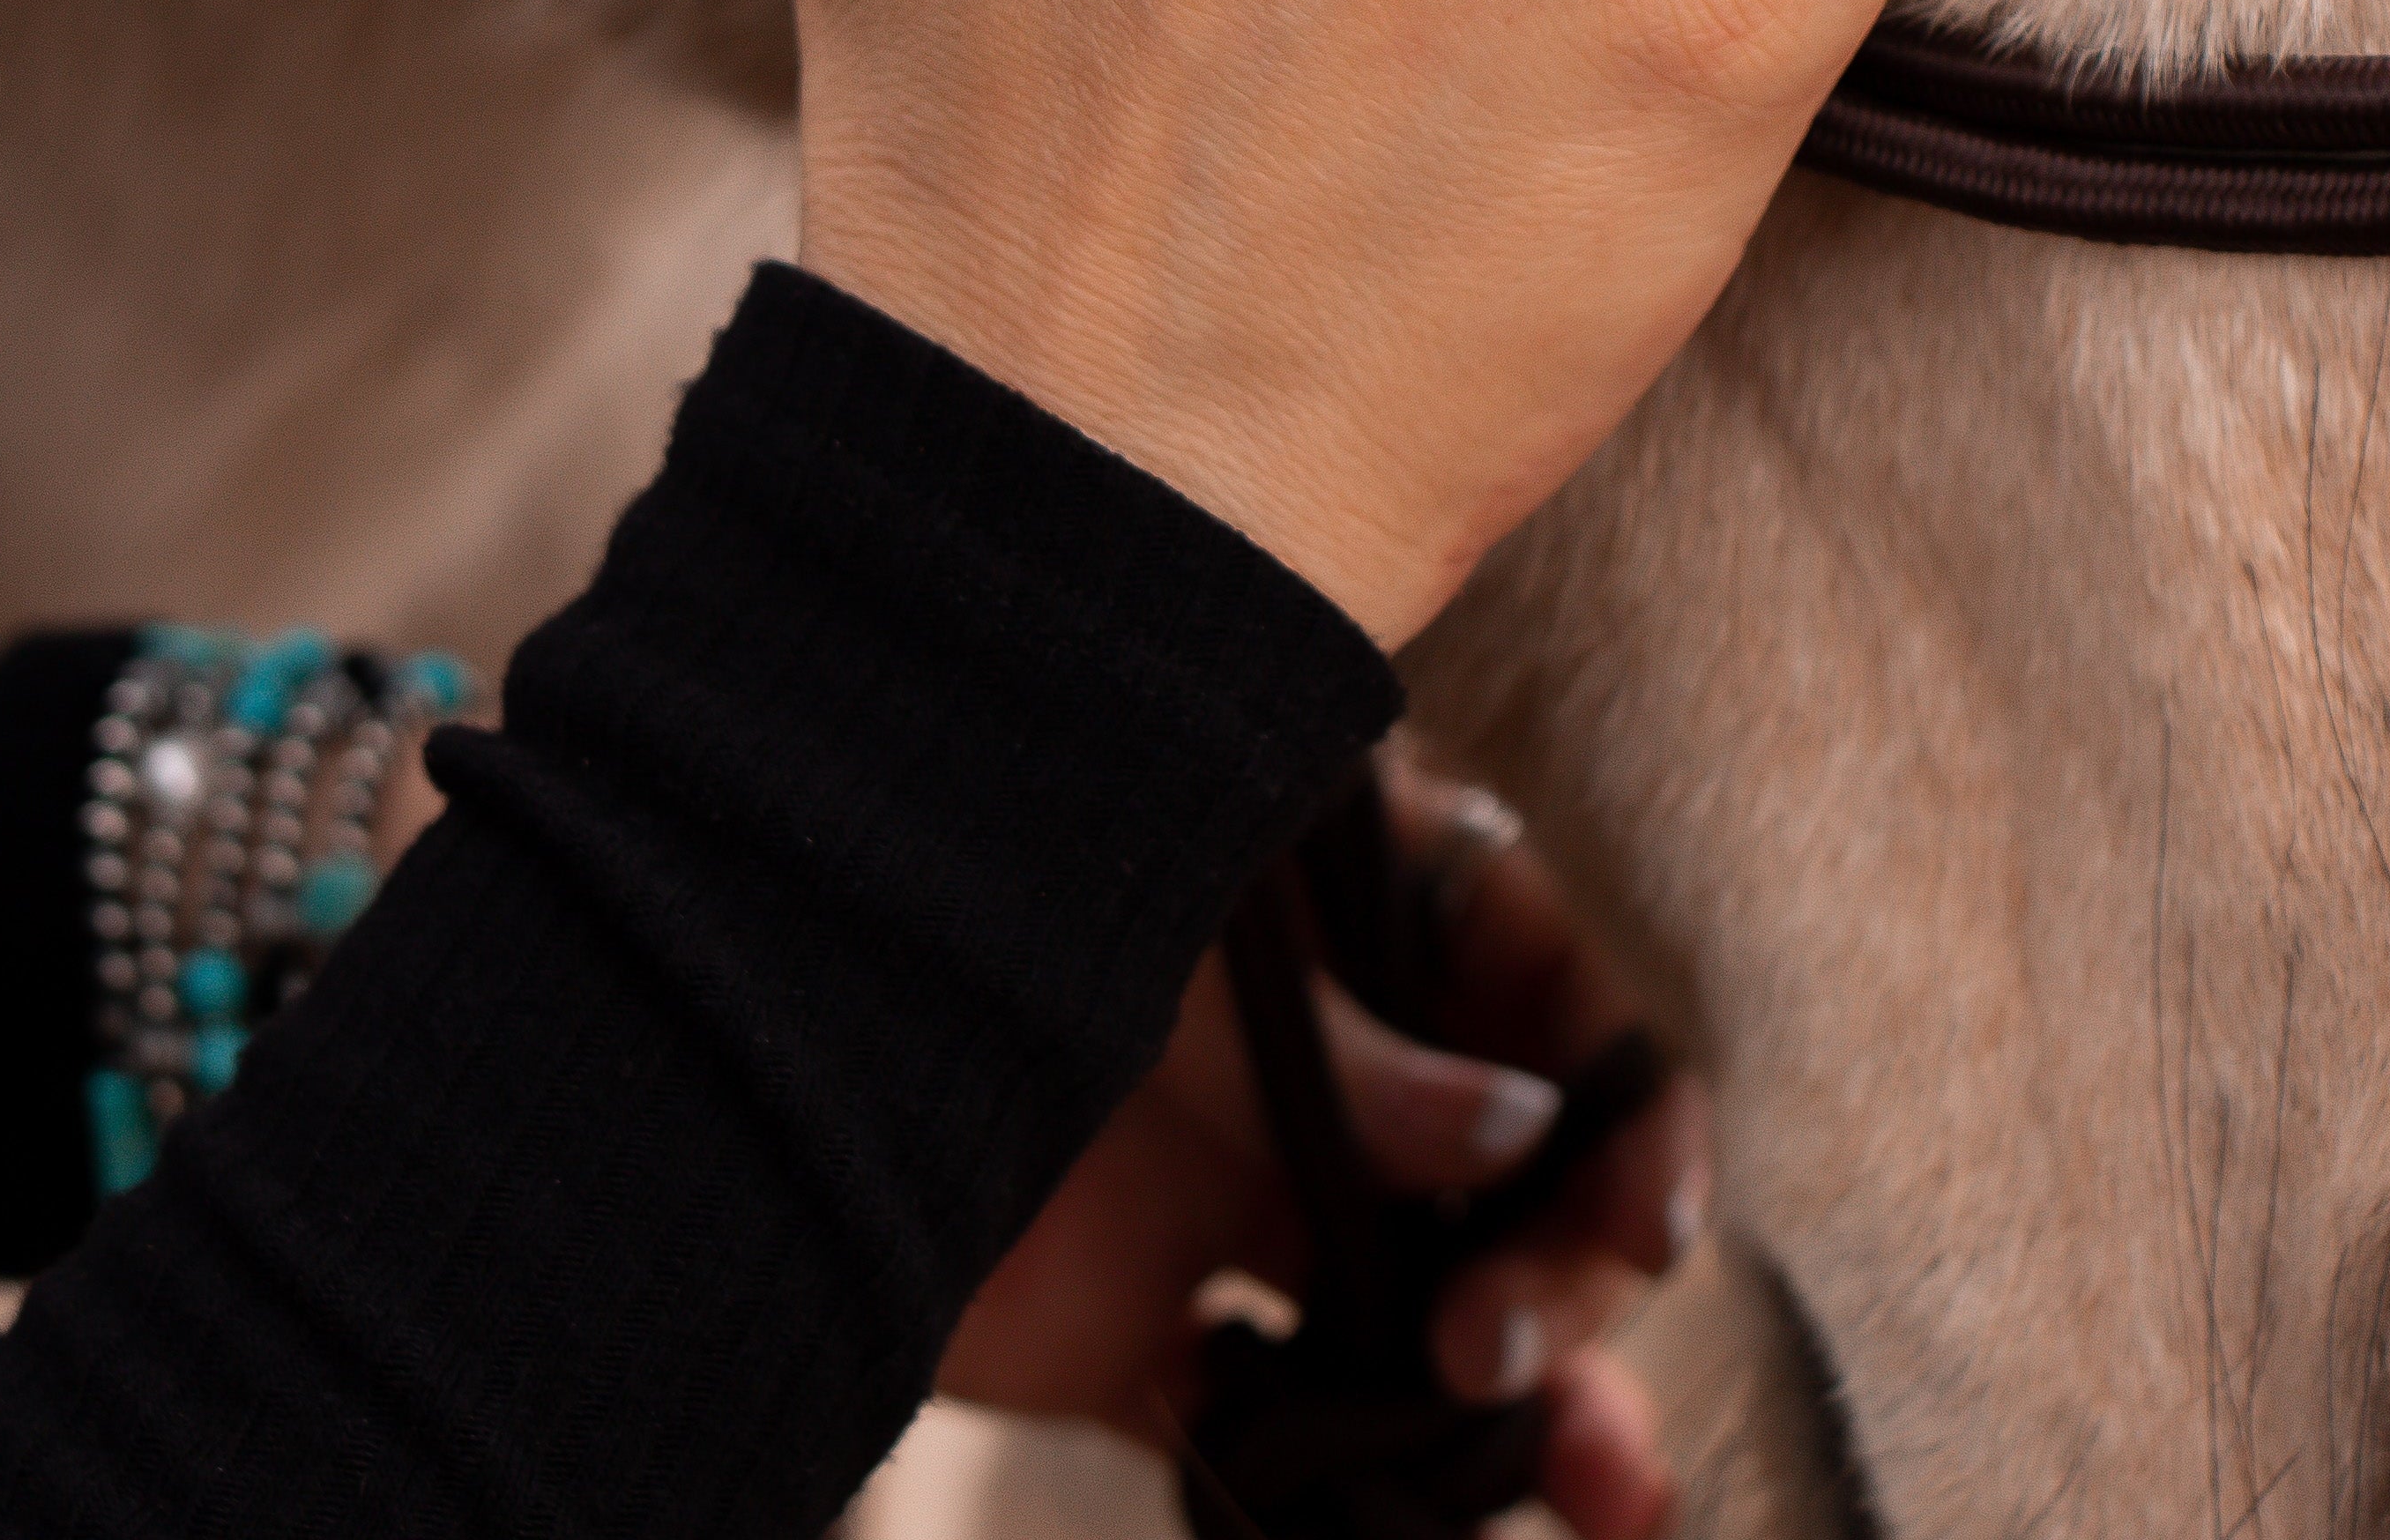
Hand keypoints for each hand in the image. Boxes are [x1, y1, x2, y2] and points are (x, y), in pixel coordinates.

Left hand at [938, 760, 1704, 1539]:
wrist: (740, 1056)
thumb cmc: (959, 910)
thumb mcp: (1169, 954)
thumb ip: (1340, 1052)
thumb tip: (1520, 1130)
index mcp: (1340, 910)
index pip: (1540, 987)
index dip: (1623, 1102)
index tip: (1649, 1224)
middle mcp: (1315, 1057)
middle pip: (1516, 1177)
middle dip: (1563, 1277)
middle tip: (1494, 1352)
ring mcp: (1237, 1199)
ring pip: (1429, 1315)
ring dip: (1528, 1411)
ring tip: (1617, 1502)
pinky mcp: (1148, 1334)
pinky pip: (1286, 1428)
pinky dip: (1356, 1489)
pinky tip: (1408, 1531)